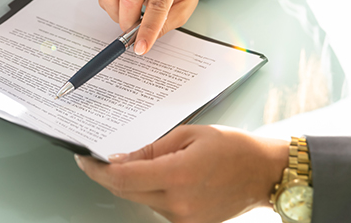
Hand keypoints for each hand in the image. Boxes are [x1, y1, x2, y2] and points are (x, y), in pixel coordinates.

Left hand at [76, 125, 287, 222]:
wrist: (265, 173)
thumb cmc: (233, 148)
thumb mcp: (188, 135)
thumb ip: (151, 149)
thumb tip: (120, 159)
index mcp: (177, 176)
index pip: (122, 177)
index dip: (97, 170)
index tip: (85, 160)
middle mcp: (178, 203)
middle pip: (126, 191)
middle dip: (109, 175)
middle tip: (99, 159)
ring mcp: (184, 218)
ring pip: (141, 199)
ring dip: (134, 183)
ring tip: (148, 163)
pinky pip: (158, 207)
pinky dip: (152, 192)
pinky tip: (164, 177)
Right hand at [98, 0, 214, 54]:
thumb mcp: (182, 10)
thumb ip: (162, 26)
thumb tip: (140, 40)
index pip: (156, 4)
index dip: (148, 30)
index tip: (141, 48)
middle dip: (128, 24)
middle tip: (134, 33)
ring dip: (118, 16)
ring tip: (130, 16)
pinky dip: (111, 8)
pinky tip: (123, 6)